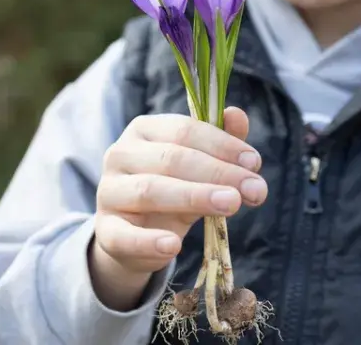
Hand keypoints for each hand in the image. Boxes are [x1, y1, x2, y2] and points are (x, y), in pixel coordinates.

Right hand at [88, 107, 266, 309]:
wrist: (136, 236)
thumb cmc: (173, 191)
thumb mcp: (199, 167)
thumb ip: (220, 143)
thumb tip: (237, 115)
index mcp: (144, 130)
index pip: (184, 130)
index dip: (223, 145)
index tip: (255, 163)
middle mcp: (121, 154)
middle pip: (171, 158)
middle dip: (219, 173)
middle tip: (256, 190)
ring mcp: (109, 192)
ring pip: (150, 191)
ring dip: (194, 197)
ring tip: (231, 205)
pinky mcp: (105, 230)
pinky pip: (124, 235)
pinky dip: (149, 241)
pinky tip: (174, 246)